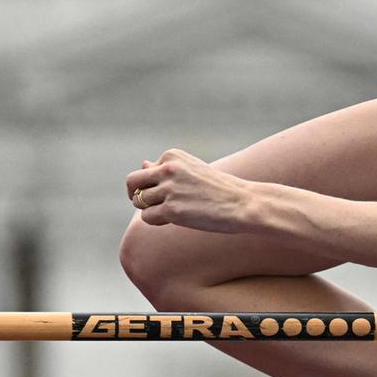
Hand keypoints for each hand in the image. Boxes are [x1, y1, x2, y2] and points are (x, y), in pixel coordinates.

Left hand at [125, 149, 259, 232]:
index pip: (145, 170)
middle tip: (149, 204)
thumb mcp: (192, 171)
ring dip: (151, 210)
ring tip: (174, 213)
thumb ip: (165, 168)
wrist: (243, 203)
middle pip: (132, 182)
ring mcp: (169, 189)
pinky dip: (157, 221)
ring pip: (140, 202)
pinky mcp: (172, 210)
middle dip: (136, 195)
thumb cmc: (220, 189)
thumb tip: (143, 164)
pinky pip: (147, 217)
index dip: (152, 185)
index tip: (171, 192)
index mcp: (172, 155)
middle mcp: (168, 169)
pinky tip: (176, 220)